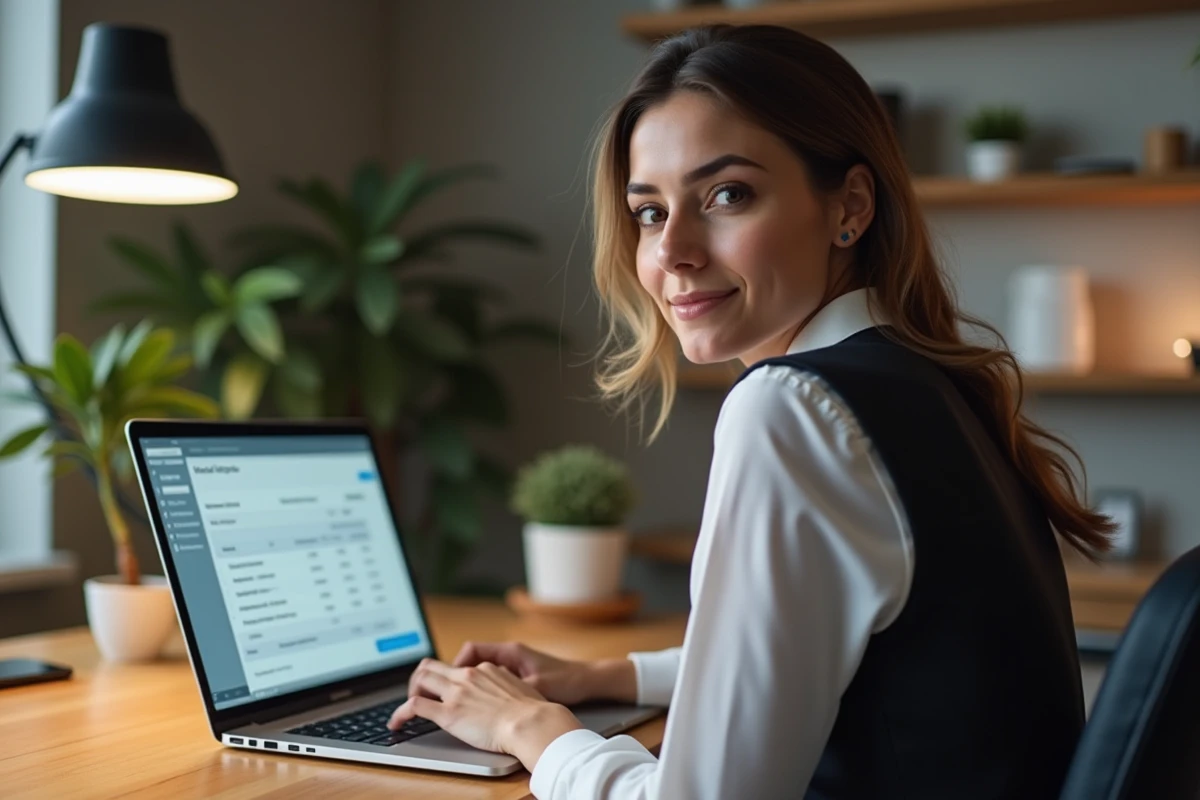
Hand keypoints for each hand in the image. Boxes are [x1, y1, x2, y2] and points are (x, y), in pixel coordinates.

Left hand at [389, 658, 582, 767]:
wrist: (531, 722)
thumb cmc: (533, 713)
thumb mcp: (522, 689)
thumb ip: (508, 686)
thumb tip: (506, 692)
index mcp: (485, 669)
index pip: (457, 667)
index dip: (446, 678)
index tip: (443, 689)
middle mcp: (467, 676)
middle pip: (431, 666)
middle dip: (420, 679)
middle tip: (418, 696)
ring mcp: (455, 693)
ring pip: (420, 679)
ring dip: (409, 692)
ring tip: (406, 710)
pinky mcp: (447, 713)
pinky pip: (414, 706)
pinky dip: (400, 714)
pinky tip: (397, 724)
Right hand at [451, 641, 616, 705]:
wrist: (589, 681)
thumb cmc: (566, 680)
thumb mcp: (538, 686)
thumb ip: (513, 689)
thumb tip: (489, 698)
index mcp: (511, 652)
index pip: (472, 650)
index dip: (457, 663)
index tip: (450, 679)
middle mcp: (511, 656)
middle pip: (473, 660)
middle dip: (458, 675)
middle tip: (447, 693)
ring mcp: (515, 667)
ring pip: (483, 672)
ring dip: (472, 684)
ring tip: (463, 702)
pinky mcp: (521, 678)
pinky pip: (494, 681)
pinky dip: (485, 691)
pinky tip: (485, 707)